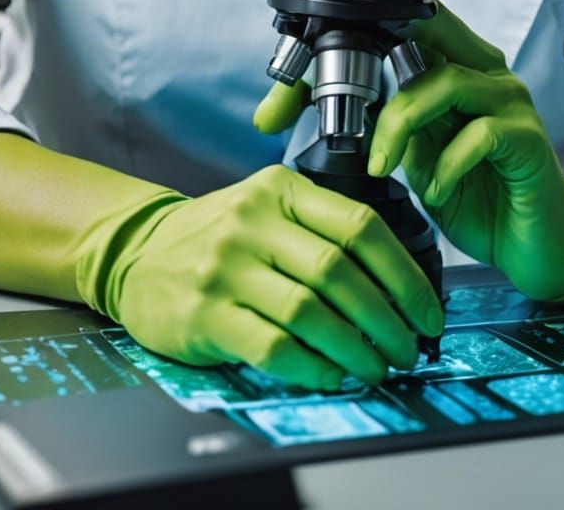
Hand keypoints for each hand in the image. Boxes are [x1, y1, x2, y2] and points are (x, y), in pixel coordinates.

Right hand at [106, 165, 444, 390]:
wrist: (137, 253)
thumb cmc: (218, 235)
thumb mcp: (267, 207)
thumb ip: (322, 228)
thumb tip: (397, 284)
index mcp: (280, 189)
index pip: (360, 226)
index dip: (403, 275)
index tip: (427, 311)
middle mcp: (252, 222)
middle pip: (340, 271)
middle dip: (387, 318)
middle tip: (408, 348)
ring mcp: (225, 267)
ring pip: (310, 312)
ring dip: (355, 348)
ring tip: (377, 368)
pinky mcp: (205, 313)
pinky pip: (273, 346)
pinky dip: (312, 367)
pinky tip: (332, 375)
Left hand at [255, 3, 563, 302]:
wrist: (541, 248)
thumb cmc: (482, 200)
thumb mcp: (420, 160)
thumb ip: (393, 127)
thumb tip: (335, 108)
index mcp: (458, 68)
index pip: (410, 27)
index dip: (361, 35)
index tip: (314, 63)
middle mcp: (487, 73)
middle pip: (425, 37)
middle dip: (370, 66)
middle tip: (333, 106)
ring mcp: (510, 102)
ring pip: (445, 83)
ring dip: (401, 124)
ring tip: (382, 165)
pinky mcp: (527, 138)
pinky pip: (480, 134)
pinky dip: (447, 165)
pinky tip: (436, 192)